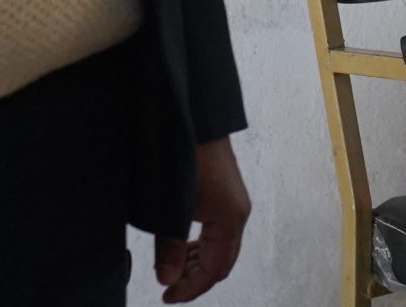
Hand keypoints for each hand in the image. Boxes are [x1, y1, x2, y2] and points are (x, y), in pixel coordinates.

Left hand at [156, 137, 249, 302]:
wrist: (192, 116)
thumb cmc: (183, 156)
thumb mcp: (172, 207)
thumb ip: (170, 247)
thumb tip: (167, 280)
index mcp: (230, 218)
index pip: (215, 269)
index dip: (191, 288)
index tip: (167, 297)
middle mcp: (238, 212)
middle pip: (222, 261)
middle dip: (196, 279)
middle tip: (169, 289)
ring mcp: (234, 202)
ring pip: (221, 247)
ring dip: (199, 263)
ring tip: (173, 271)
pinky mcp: (227, 193)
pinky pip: (219, 231)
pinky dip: (203, 246)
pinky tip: (184, 247)